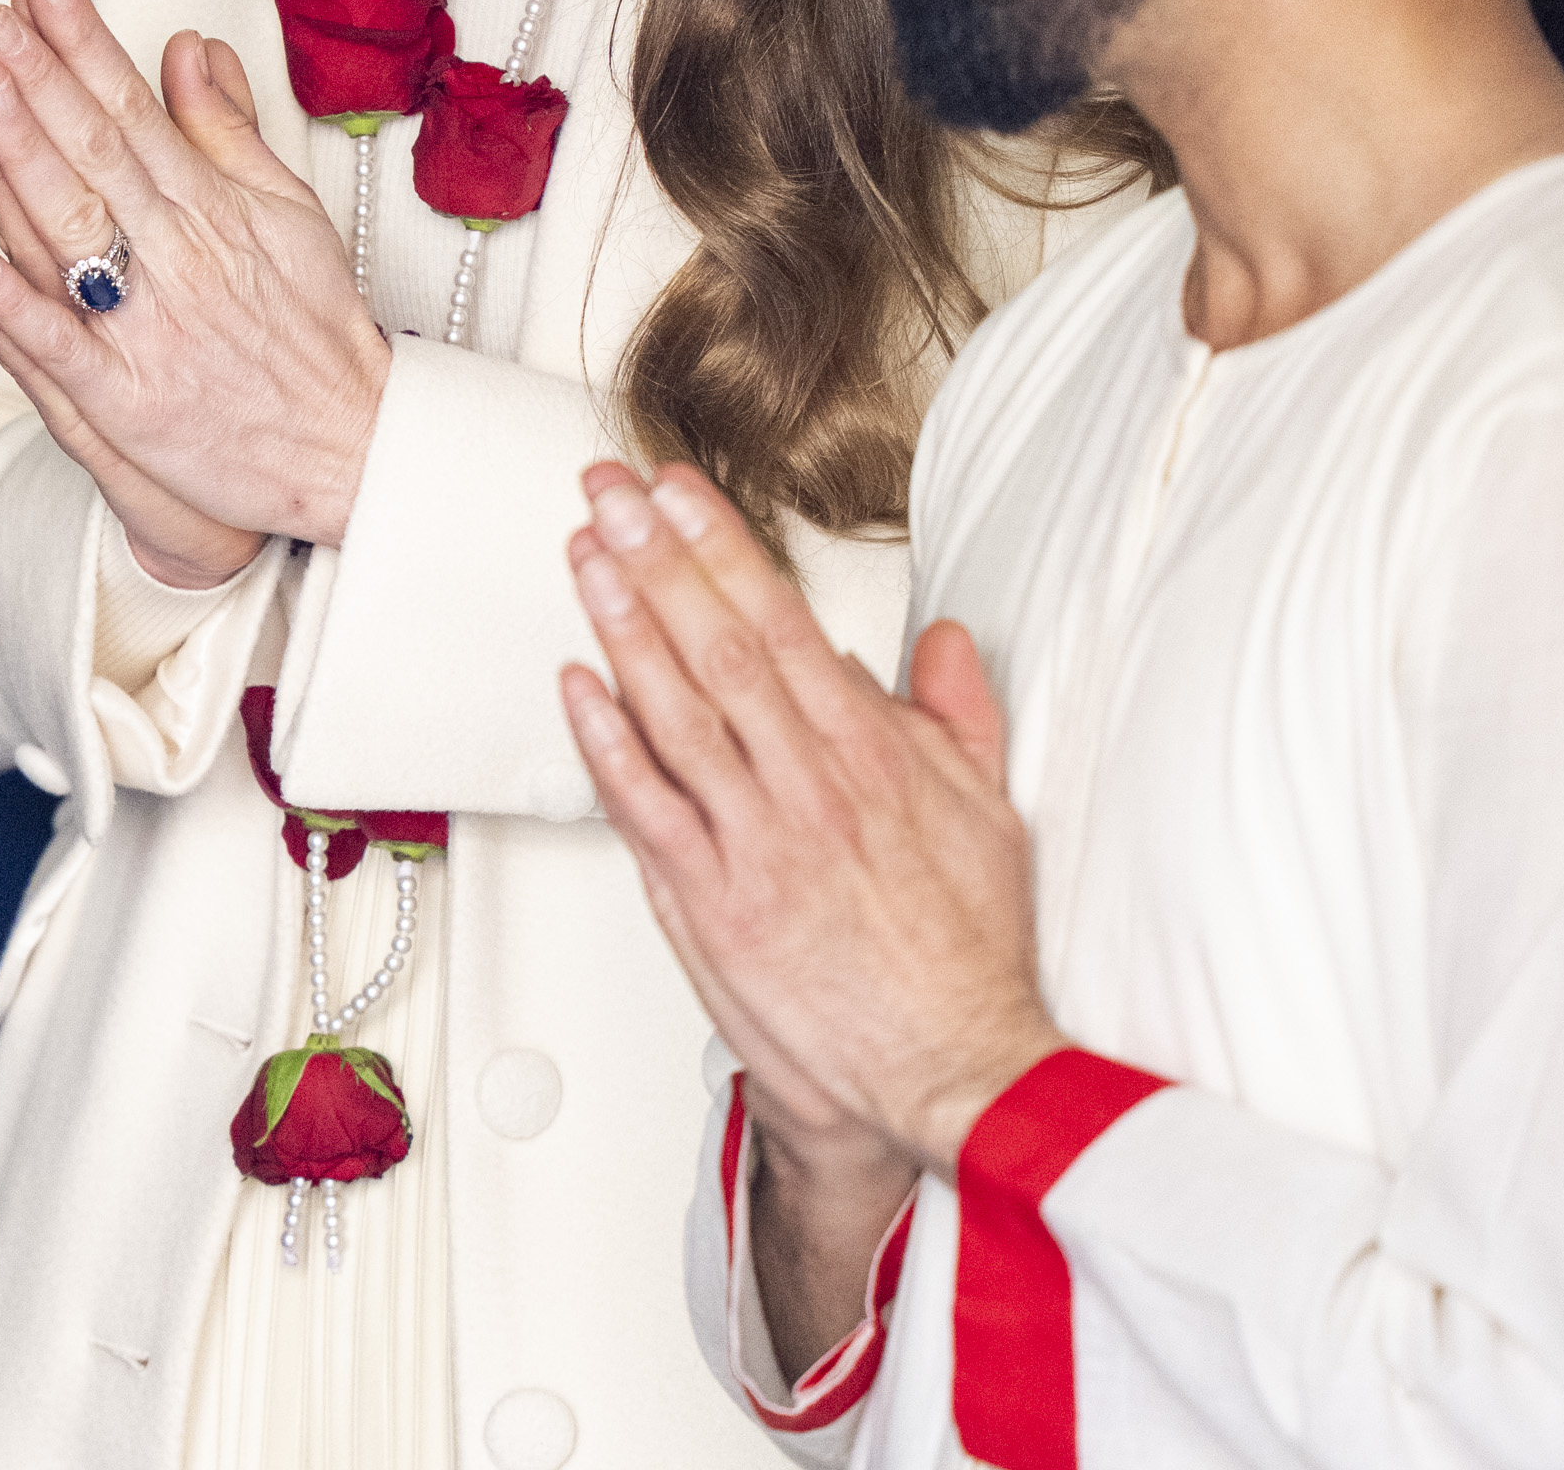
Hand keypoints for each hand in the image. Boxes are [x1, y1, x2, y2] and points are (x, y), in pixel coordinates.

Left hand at [0, 0, 390, 585]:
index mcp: (216, 206)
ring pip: (72, 230)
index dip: (84, 46)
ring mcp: (150, 326)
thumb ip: (229, 128)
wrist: (351, 442)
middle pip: (97, 154)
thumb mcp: (288, 208)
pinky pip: (59, 347)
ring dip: (18, 161)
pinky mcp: (127, 399)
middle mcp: (180, 256)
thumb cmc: (316, 324)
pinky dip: (10, 305)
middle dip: (37, 80)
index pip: (136, 110)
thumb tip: (187, 49)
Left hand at [559, 461, 1062, 1187]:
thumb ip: (956, 713)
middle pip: (717, 646)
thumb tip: (941, 640)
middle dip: (656, 558)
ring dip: (622, 626)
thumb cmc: (964, 953)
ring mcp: (753, 844)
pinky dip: (607, 744)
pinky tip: (575, 687)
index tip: (677, 490)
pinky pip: (648, 810)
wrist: (952, 1073)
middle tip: (609, 493)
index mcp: (869, 752)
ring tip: (584, 556)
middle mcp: (806, 786)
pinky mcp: (714, 907)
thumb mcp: (988, 812)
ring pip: (675, 712)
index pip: (781, 619)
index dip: (720, 546)